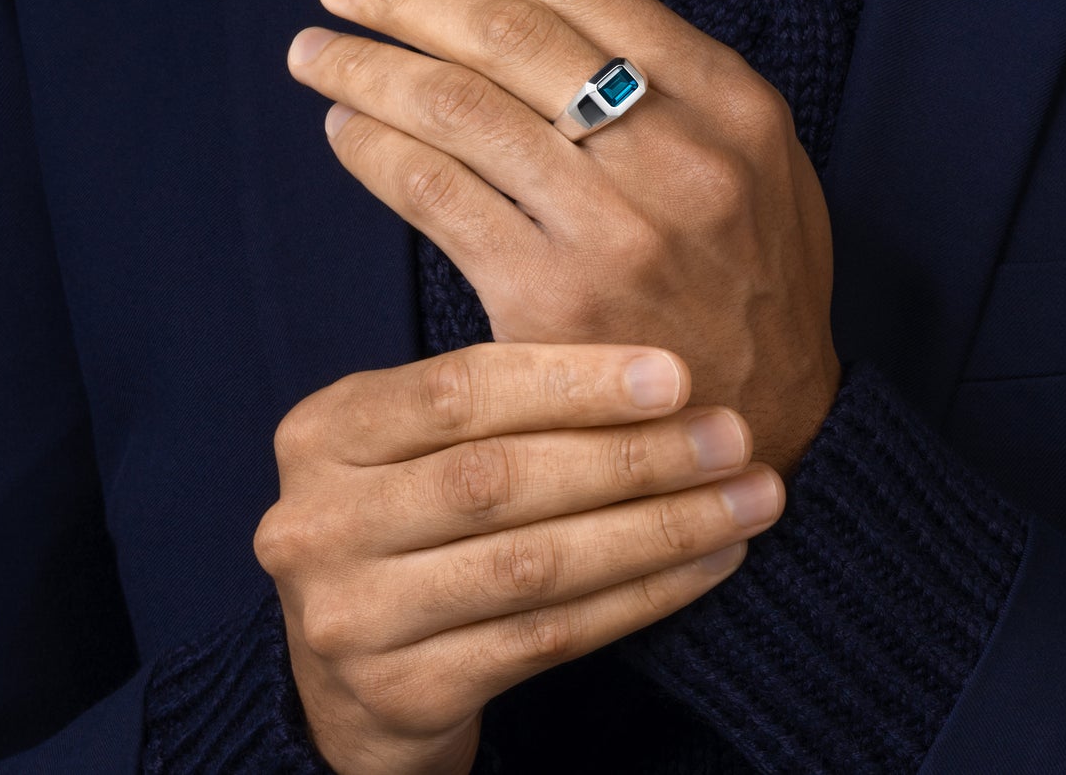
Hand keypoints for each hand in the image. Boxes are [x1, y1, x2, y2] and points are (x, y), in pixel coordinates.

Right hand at [255, 341, 781, 774]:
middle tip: (732, 436)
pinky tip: (708, 563)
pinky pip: (547, 637)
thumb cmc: (412, 519)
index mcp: (323, 432)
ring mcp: (351, 617)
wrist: (350, 675)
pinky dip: (642, 596)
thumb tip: (660, 370)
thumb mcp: (418, 444)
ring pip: (533, 564)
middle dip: (632, 455)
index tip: (675, 375)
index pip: (458, 390)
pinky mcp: (401, 694)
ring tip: (747, 499)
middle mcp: (319, 522)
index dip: (572, 380)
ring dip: (659, 529)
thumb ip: (497, 401)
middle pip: (499, 478)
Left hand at [288, 0, 840, 475]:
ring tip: (317, 49)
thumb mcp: (758, 161)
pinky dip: (374, 150)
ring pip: (458, 108)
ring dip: (367, 67)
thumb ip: (672, 81)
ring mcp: (613, 229)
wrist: (755, 427)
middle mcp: (677, 152)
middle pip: (507, 34)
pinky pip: (434, 195)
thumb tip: (534, 2)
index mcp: (729, 99)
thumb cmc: (748, 278)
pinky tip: (346, 130)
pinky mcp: (548, 300)